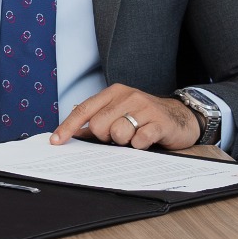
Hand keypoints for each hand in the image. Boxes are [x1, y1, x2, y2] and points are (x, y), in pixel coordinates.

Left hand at [50, 83, 200, 150]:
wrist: (181, 116)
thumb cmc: (145, 117)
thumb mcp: (120, 114)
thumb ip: (98, 122)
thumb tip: (73, 133)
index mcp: (113, 93)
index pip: (84, 110)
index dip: (68, 126)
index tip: (56, 141)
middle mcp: (127, 96)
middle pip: (99, 125)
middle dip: (105, 137)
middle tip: (120, 136)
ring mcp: (144, 107)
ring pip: (118, 133)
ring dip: (125, 142)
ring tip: (135, 136)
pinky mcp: (159, 122)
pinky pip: (139, 140)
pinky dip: (140, 145)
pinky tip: (147, 139)